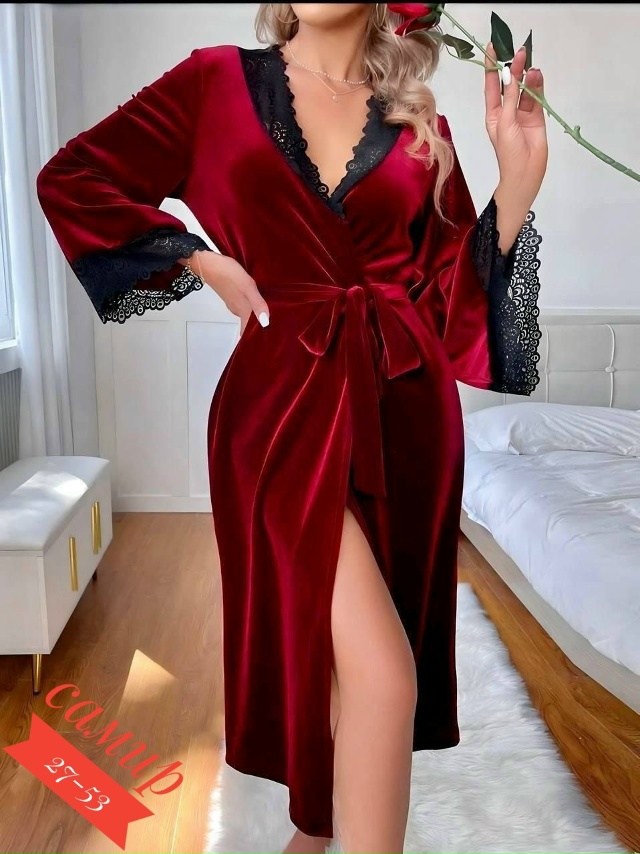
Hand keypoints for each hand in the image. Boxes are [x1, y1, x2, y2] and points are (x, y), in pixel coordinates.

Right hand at [189, 251, 269, 334]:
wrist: (208, 263)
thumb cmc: (227, 273)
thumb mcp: (247, 287)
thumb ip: (257, 304)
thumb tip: (266, 323)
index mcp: (242, 310)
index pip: (248, 331)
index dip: (256, 338)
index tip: (266, 343)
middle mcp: (237, 309)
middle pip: (248, 325)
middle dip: (258, 329)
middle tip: (273, 332)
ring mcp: (234, 302)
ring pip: (246, 315)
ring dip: (256, 318)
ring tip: (270, 319)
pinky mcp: (232, 295)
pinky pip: (244, 306)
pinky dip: (252, 308)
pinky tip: (259, 302)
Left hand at [484, 43, 547, 206]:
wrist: (524, 173)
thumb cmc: (508, 151)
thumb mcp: (504, 123)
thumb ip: (509, 98)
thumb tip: (513, 76)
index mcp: (493, 113)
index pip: (491, 85)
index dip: (492, 67)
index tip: (492, 48)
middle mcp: (506, 110)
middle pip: (510, 84)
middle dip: (513, 67)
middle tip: (519, 51)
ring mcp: (522, 113)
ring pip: (525, 89)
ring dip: (527, 76)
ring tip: (529, 63)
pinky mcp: (536, 116)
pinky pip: (536, 97)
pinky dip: (537, 85)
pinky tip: (537, 75)